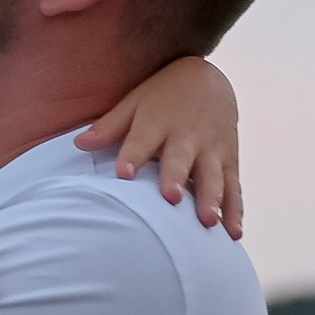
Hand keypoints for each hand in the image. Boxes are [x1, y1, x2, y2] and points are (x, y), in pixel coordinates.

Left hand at [76, 56, 242, 235]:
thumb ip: (110, 127)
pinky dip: (235, 211)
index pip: (142, 139)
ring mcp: (211, 150)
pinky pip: (233, 188)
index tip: (123, 174)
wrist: (209, 80)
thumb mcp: (135, 103)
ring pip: (213, 176)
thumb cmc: (162, 97)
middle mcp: (187, 136)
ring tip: (207, 222)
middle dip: (176, 177)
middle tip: (171, 198)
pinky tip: (233, 234)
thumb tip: (79, 144)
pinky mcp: (229, 162)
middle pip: (180, 159)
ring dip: (211, 199)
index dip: (133, 156)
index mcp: (157, 121)